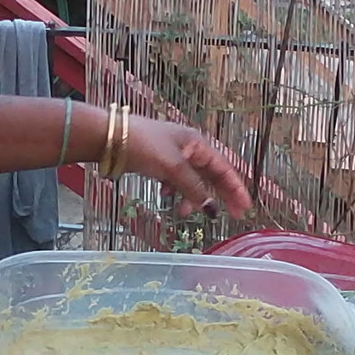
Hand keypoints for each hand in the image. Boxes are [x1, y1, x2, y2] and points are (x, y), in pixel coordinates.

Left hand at [117, 116, 254, 215]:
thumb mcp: (172, 167)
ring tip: (184, 212)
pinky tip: (167, 197)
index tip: (245, 208)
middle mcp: (188, 148)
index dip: (236, 189)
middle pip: (211, 175)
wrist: (110, 138)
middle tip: (230, 216)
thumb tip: (211, 208)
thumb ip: (193, 188)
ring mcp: (173, 155)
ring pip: (191, 180)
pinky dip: (175, 191)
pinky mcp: (158, 163)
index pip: (224, 168)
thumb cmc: (143, 146)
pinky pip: (175, 181)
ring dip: (191, 197)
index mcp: (197, 143)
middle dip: (219, 195)